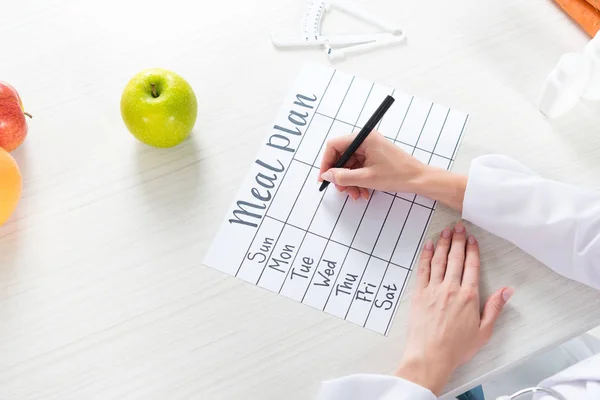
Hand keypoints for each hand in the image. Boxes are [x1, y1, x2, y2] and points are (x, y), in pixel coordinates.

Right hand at [318, 130, 467, 210]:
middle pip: (342, 157)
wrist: (419, 180)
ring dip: (350, 182)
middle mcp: (366, 141)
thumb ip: (343, 177)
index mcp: (364, 138)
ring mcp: (370, 149)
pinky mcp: (374, 158)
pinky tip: (363, 192)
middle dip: (340, 176)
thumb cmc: (398, 175)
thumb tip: (327, 175)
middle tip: (341, 190)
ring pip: (350, 166)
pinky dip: (358, 181)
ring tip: (356, 195)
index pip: (335, 145)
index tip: (324, 178)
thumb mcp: (366, 178)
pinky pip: (359, 169)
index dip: (326, 162)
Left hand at [395, 221, 513, 394]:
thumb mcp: (484, 331)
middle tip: (459, 226)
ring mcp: (433, 289)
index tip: (472, 238)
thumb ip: (495, 308)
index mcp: (469, 296)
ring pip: (439, 260)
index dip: (472, 250)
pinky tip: (429, 246)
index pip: (471, 266)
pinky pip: (422, 270)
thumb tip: (507, 290)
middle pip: (455, 258)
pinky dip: (426, 256)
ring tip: (446, 230)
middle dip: (458, 240)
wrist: (430, 356)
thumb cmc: (457, 347)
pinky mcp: (418, 293)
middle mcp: (451, 288)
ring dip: (443, 243)